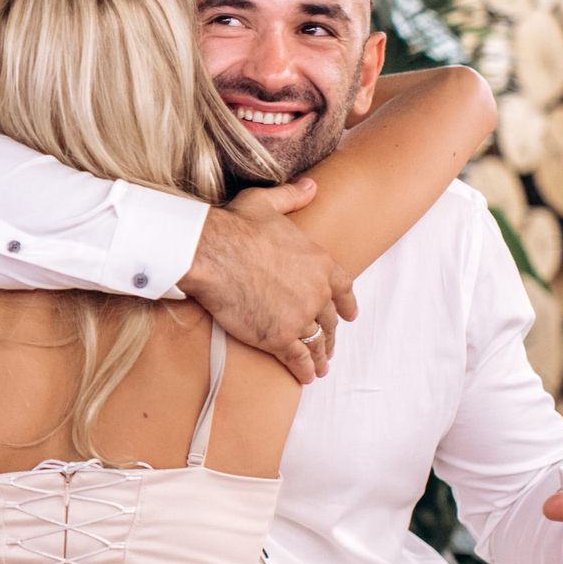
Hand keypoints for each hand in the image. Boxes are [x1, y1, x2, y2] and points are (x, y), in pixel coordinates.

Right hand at [179, 179, 357, 384]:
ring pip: (316, 342)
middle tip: (328, 345)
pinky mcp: (280, 338)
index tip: (350, 315)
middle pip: (329, 320)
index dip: (347, 303)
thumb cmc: (236, 227)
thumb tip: (311, 185)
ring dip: (320, 355)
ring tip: (320, 367)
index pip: (343, 287)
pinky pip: (298, 358)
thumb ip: (293, 196)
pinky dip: (304, 370)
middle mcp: (316, 292)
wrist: (213, 254)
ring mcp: (300, 317)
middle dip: (329, 334)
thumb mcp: (266, 202)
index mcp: (319, 262)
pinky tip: (306, 378)